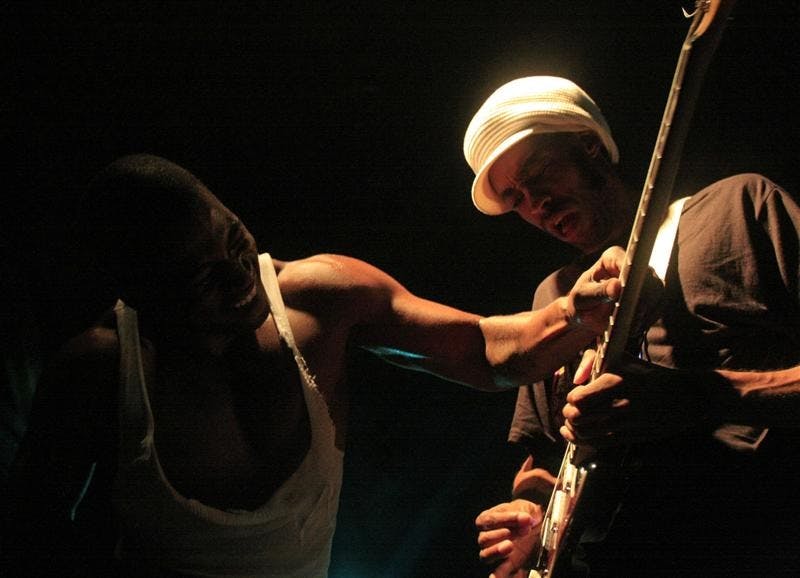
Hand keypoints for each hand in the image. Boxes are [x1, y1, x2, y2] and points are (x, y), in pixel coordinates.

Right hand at [475, 499, 540, 577]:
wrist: (534, 527)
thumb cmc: (524, 515)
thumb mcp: (526, 508)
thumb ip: (525, 512)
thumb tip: (526, 518)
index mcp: (487, 520)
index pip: (490, 520)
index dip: (507, 519)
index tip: (524, 517)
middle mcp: (486, 537)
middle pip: (485, 538)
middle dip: (503, 534)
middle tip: (523, 531)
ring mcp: (493, 553)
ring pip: (485, 555)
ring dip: (496, 551)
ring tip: (510, 546)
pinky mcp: (503, 567)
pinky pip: (495, 574)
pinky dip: (496, 576)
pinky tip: (496, 577)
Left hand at [560, 352, 712, 445]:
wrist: (684, 396)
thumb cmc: (647, 374)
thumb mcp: (620, 357)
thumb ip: (592, 360)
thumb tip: (576, 379)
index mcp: (616, 381)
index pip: (578, 398)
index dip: (571, 398)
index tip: (574, 395)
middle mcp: (620, 404)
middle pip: (578, 417)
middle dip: (568, 414)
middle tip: (569, 410)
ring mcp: (626, 424)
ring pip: (585, 433)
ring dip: (572, 429)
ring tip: (570, 423)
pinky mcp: (631, 437)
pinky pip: (597, 444)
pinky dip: (580, 440)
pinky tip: (574, 434)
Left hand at [566, 246, 664, 335]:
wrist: (585, 316)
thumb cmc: (581, 301)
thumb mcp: (583, 297)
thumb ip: (598, 291)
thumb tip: (616, 286)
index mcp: (612, 257)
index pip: (630, 262)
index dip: (632, 276)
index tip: (628, 293)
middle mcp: (632, 264)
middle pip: (649, 277)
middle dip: (643, 298)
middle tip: (634, 315)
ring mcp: (643, 280)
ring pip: (658, 292)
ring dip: (648, 310)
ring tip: (633, 324)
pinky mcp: (649, 296)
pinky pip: (658, 305)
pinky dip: (650, 317)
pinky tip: (638, 327)